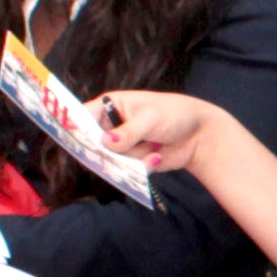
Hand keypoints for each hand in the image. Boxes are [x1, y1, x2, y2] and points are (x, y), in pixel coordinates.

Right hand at [88, 88, 246, 177]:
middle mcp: (111, 125)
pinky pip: (126, 170)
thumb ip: (128, 131)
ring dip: (130, 158)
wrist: (199, 135)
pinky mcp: (132, 161)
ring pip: (110, 160)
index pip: (83, 116)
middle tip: (120, 151)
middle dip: (105, 151)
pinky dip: (141, 166)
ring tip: (152, 149)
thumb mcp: (150, 118)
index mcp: (111, 105)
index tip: (78, 141)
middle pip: (92, 143)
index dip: (76, 128)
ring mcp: (121, 145)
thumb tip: (105, 143)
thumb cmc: (174, 114)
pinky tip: (157, 156)